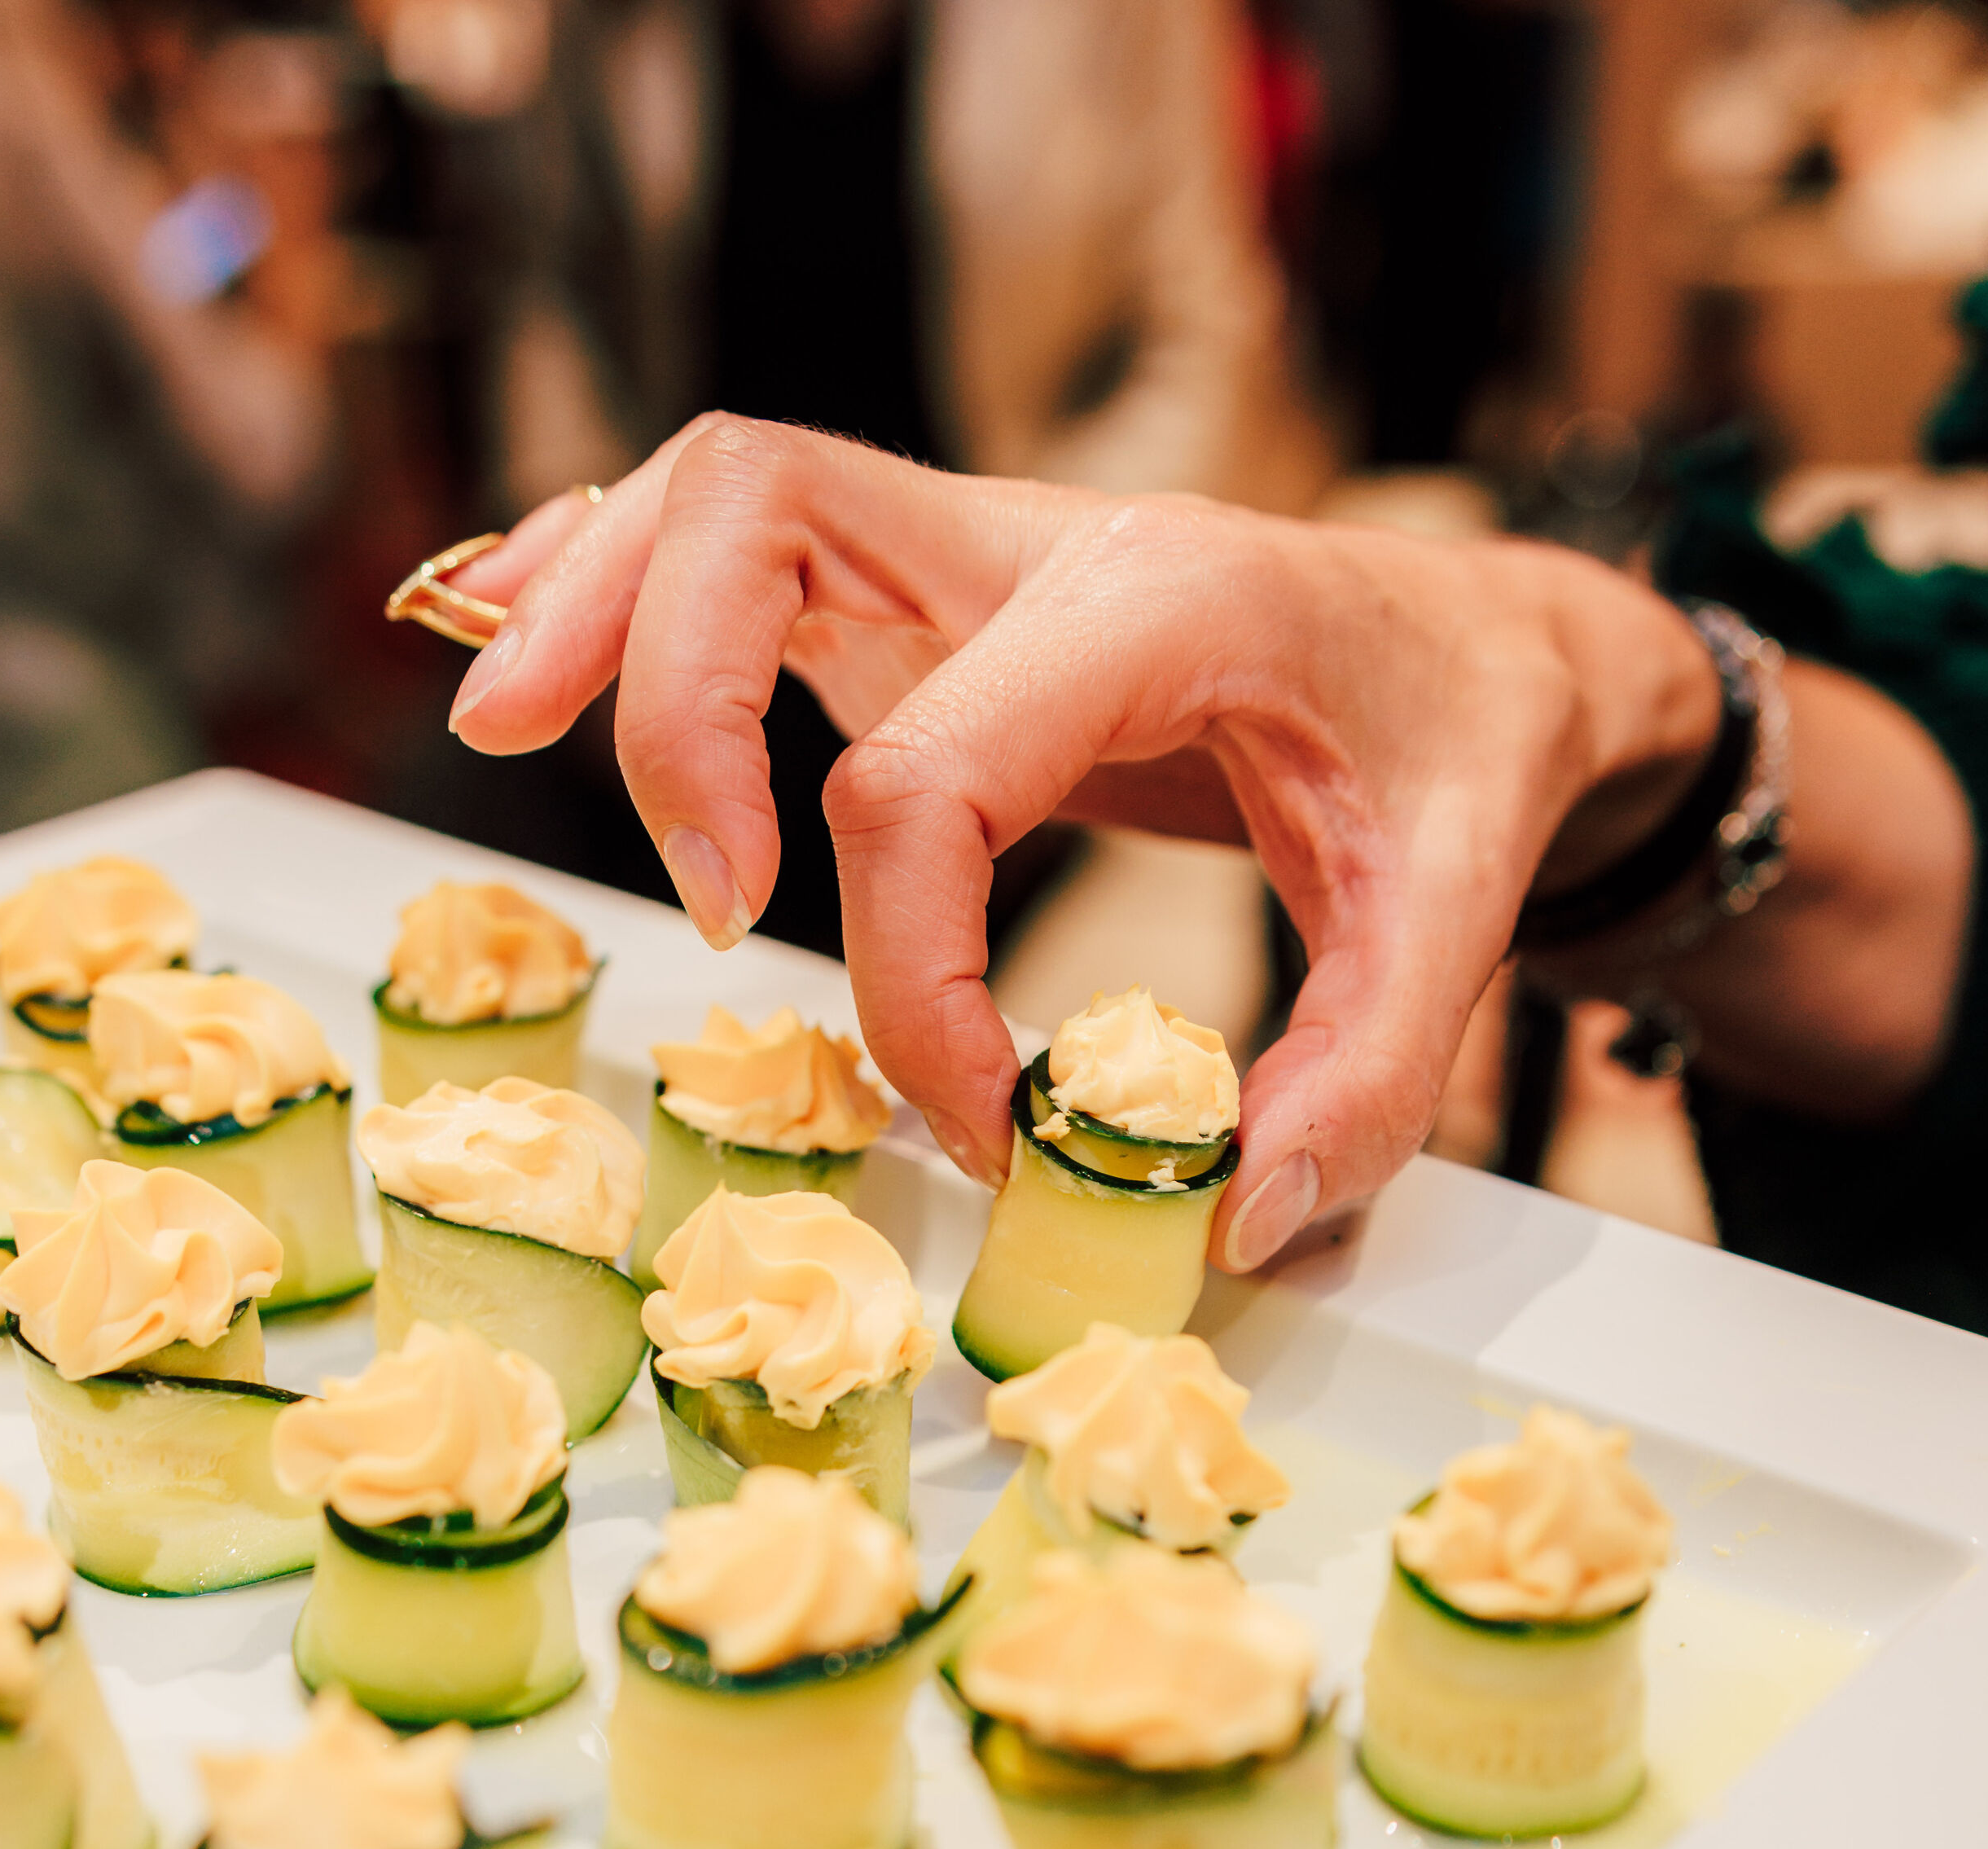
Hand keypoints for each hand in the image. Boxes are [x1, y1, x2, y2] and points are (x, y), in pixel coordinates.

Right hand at [438, 424, 1721, 1265]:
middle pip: (762, 510)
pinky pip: (736, 535)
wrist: (1486, 638)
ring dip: (594, 604)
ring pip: (721, 490)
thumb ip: (1367, 1074)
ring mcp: (965, 546)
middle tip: (696, 903)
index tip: (970, 1127)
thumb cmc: (1457, 754)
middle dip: (669, 703)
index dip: (908, 982)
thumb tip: (1232, 1219)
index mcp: (1156, 605)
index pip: (932, 781)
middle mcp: (1038, 541)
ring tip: (501, 729)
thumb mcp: (1462, 913)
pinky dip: (612, 578)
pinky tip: (514, 639)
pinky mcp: (926, 586)